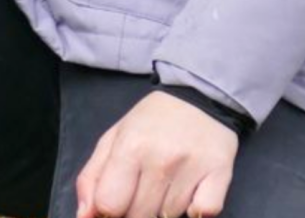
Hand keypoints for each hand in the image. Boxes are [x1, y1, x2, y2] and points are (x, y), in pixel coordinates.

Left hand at [76, 93, 237, 217]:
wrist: (197, 97)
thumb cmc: (150, 122)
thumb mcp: (114, 139)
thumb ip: (92, 177)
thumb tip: (84, 216)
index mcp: (129, 146)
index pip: (109, 205)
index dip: (108, 210)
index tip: (116, 200)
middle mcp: (160, 159)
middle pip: (139, 217)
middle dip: (135, 210)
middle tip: (142, 188)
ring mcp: (191, 168)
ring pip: (168, 217)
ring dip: (163, 209)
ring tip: (165, 183)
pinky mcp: (220, 175)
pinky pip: (202, 214)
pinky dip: (195, 210)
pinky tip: (191, 190)